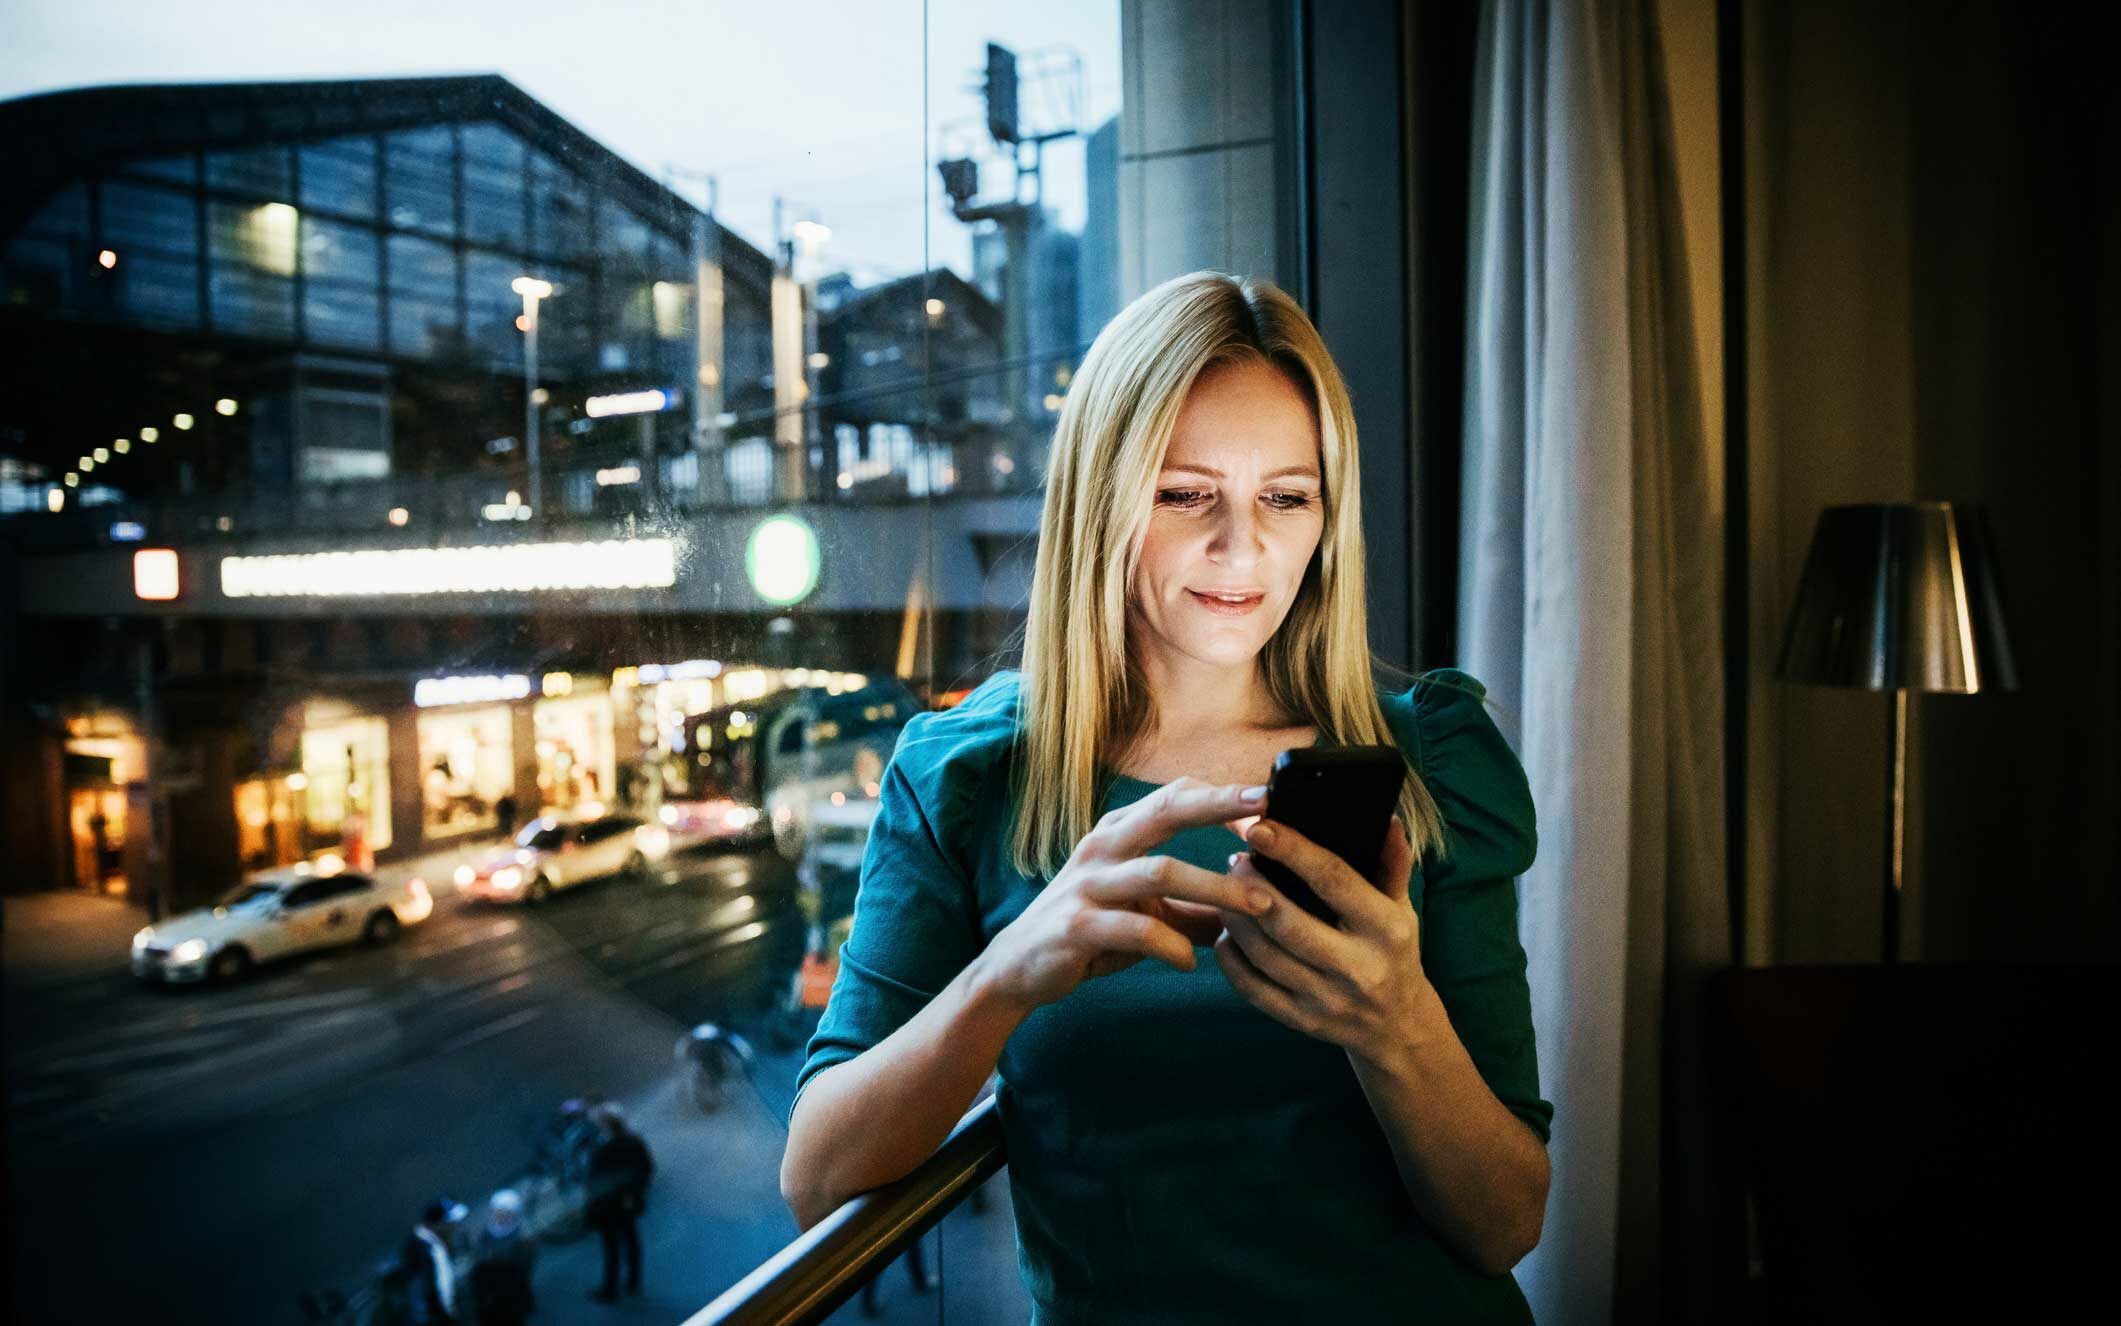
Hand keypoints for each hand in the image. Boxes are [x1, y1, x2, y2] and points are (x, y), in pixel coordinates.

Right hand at [973, 778, 1276, 1014]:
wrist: (1017, 967)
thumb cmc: (1092, 931)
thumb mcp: (1147, 912)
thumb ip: (1197, 908)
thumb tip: (1257, 908)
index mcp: (1119, 832)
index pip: (1175, 795)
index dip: (1222, 794)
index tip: (1270, 795)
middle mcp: (1103, 847)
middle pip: (1166, 811)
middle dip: (1218, 805)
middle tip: (1267, 809)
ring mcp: (1088, 884)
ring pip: (1160, 871)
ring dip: (1215, 887)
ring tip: (1258, 906)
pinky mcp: (1076, 926)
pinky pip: (1135, 929)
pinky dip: (1171, 945)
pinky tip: (1190, 961)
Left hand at [1212, 815, 1431, 1059]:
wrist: (1399, 1026)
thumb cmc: (1394, 951)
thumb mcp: (1402, 908)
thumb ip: (1392, 864)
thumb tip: (1388, 819)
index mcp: (1386, 930)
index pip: (1334, 881)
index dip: (1293, 851)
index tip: (1259, 828)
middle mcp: (1359, 968)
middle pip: (1289, 922)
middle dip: (1251, 887)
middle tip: (1234, 860)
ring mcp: (1329, 1000)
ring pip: (1265, 955)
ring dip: (1235, 918)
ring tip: (1225, 890)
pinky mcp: (1303, 1021)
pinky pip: (1253, 989)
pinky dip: (1231, 958)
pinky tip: (1226, 933)